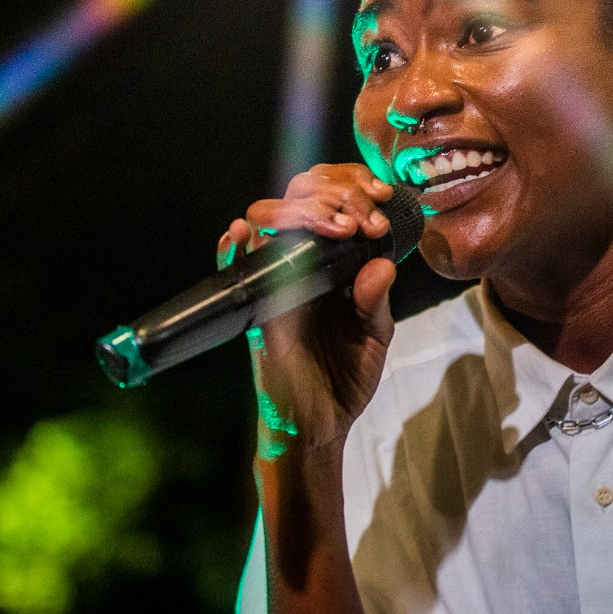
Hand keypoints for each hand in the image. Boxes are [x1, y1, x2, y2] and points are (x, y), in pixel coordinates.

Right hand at [218, 163, 398, 458]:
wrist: (320, 426)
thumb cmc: (344, 376)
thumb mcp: (374, 336)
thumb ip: (376, 300)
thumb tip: (380, 264)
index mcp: (333, 265)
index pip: (331, 203)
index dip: (352, 187)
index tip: (380, 195)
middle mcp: (301, 267)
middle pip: (299, 200)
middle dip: (333, 193)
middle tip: (362, 214)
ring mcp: (276, 286)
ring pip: (268, 226)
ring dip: (299, 213)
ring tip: (333, 224)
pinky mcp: (257, 314)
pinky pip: (236, 277)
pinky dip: (232, 253)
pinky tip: (238, 235)